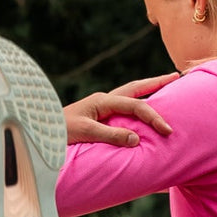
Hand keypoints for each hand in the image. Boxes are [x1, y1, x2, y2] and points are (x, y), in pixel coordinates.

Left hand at [63, 73, 178, 144]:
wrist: (40, 131)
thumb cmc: (59, 131)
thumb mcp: (85, 133)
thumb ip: (110, 135)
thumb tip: (136, 139)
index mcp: (102, 101)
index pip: (135, 106)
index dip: (153, 117)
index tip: (166, 130)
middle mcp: (103, 99)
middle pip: (136, 87)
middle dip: (156, 82)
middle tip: (176, 76)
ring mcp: (100, 105)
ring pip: (130, 93)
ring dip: (147, 89)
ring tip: (165, 85)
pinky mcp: (97, 113)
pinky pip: (123, 105)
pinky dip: (136, 102)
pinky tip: (141, 106)